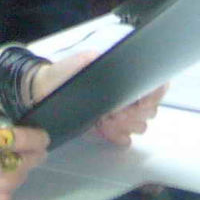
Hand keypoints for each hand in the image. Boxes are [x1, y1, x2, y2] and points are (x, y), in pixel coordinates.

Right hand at [0, 112, 46, 199]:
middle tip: (39, 153)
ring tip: (21, 164)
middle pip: (16, 167)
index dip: (35, 140)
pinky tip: (4, 178)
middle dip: (32, 158)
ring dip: (21, 173)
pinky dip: (7, 189)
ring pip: (10, 185)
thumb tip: (19, 138)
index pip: (14, 141)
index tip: (44, 138)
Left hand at [32, 53, 163, 146]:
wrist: (43, 91)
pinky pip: (125, 138)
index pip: (156, 86)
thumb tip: (125, 72)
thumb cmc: (64, 73)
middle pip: (150, 110)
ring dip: (124, 124)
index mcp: (125, 76)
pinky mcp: (109, 128)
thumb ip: (105, 64)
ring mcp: (119, 112)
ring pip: (139, 125)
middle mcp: (126, 94)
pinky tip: (103, 128)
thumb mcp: (85, 61)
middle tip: (115, 110)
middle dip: (134, 112)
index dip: (152, 95)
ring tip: (105, 118)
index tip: (138, 101)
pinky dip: (116, 135)